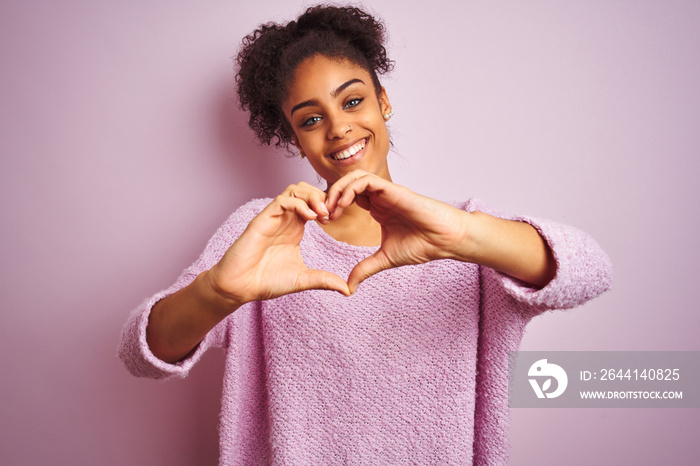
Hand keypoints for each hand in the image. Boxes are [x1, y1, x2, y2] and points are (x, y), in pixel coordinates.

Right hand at [208, 182, 349, 305]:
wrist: (240, 287)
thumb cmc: (267, 281)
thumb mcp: (303, 279)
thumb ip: (324, 280)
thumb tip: (348, 290)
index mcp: (295, 228)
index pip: (314, 203)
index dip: (329, 205)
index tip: (338, 219)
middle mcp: (285, 219)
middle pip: (305, 190)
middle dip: (322, 196)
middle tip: (332, 214)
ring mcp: (274, 217)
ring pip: (294, 189)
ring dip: (311, 196)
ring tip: (322, 214)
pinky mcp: (263, 220)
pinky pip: (282, 200)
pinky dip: (298, 203)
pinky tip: (309, 217)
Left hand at [325, 170, 469, 292]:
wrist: (445, 240)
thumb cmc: (423, 245)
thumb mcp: (385, 259)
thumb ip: (365, 269)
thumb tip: (348, 287)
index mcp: (378, 209)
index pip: (348, 197)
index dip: (333, 206)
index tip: (325, 222)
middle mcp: (380, 197)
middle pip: (347, 184)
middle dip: (330, 195)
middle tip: (322, 214)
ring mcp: (386, 192)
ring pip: (353, 177)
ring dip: (337, 190)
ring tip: (330, 209)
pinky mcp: (392, 189)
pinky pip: (365, 180)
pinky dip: (350, 188)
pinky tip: (343, 204)